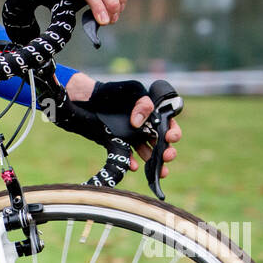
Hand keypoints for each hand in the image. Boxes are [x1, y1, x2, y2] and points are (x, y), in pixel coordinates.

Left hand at [66, 74, 183, 179]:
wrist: (89, 99)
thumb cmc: (114, 92)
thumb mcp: (132, 91)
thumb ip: (141, 103)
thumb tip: (138, 122)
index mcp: (152, 113)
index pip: (168, 125)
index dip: (173, 133)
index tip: (170, 138)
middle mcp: (144, 127)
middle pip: (161, 142)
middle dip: (168, 151)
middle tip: (167, 156)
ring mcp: (132, 137)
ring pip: (147, 152)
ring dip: (154, 163)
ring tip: (159, 171)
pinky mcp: (118, 143)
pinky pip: (127, 156)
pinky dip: (131, 163)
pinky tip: (134, 166)